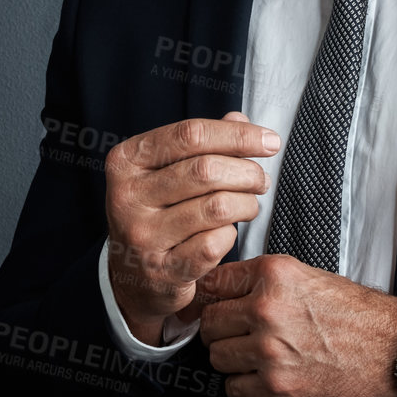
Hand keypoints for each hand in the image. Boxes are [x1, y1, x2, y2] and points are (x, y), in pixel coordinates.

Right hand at [104, 111, 277, 344]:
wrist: (132, 277)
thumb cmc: (157, 213)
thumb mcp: (166, 171)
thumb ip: (201, 143)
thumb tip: (239, 119)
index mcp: (126, 160)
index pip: (190, 134)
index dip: (237, 135)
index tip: (270, 141)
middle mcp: (127, 196)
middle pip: (206, 170)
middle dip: (248, 172)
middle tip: (261, 181)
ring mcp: (141, 236)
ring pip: (217, 207)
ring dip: (246, 204)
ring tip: (250, 205)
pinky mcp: (161, 270)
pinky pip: (215, 244)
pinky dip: (231, 235)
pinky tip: (227, 233)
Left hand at [197, 253, 396, 396]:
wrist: (390, 351)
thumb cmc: (354, 315)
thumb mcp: (305, 276)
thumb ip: (260, 280)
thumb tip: (217, 288)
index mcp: (274, 276)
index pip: (213, 283)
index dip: (211, 296)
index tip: (210, 304)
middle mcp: (268, 311)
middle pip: (209, 323)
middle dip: (221, 329)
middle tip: (239, 332)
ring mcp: (271, 353)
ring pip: (217, 357)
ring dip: (232, 358)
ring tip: (257, 354)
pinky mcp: (278, 389)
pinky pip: (234, 389)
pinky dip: (245, 385)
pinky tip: (266, 374)